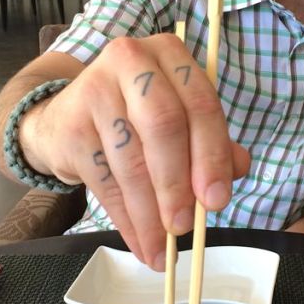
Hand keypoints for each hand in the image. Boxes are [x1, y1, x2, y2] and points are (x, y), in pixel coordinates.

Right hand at [20, 33, 250, 269]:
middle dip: (177, 184)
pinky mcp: (71, 126)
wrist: (64, 118)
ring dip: (150, 214)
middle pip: (163, 126)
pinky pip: (105, 182)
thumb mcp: (178, 119)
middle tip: (185, 227)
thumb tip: (238, 170)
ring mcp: (94, 90)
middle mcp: (130, 60)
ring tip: (162, 250)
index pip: (200, 103)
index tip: (217, 201)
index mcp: (169, 54)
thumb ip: (212, 141)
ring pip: (131, 161)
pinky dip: (126, 220)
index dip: (212, 155)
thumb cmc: (135, 118)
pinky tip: (140, 243)